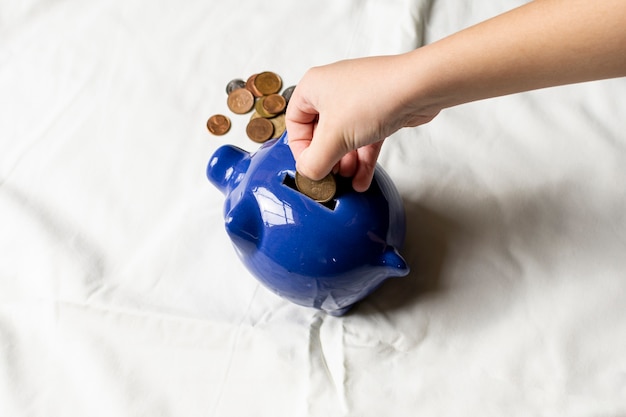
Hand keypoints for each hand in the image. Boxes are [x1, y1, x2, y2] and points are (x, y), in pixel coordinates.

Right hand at [285, 55, 438, 191]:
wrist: (420, 87)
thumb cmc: (374, 98)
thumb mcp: (334, 137)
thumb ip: (314, 161)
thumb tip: (308, 174)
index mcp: (313, 88)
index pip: (294, 123)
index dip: (300, 150)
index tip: (311, 167)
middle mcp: (332, 90)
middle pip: (320, 134)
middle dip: (327, 159)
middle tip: (332, 177)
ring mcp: (357, 100)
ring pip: (344, 138)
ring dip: (346, 162)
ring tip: (349, 180)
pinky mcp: (378, 111)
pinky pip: (364, 139)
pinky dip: (363, 159)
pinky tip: (363, 180)